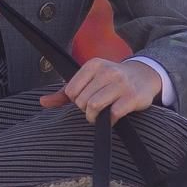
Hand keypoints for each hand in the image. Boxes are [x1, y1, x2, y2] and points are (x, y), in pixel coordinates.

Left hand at [40, 57, 162, 123]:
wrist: (144, 76)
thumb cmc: (110, 80)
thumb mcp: (89, 80)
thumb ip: (64, 92)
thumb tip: (43, 102)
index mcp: (93, 65)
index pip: (71, 90)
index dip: (75, 100)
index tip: (84, 100)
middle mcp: (107, 71)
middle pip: (82, 100)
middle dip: (85, 110)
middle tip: (93, 109)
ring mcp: (121, 84)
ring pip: (94, 106)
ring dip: (94, 117)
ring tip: (99, 116)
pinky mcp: (132, 97)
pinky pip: (113, 114)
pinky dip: (109, 121)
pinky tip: (112, 118)